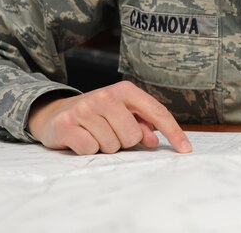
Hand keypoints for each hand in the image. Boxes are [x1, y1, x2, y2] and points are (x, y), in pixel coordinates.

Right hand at [27, 81, 191, 154]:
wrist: (55, 112)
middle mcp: (106, 95)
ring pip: (112, 145)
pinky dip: (87, 150)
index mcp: (125, 90)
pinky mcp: (67, 124)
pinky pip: (90, 149)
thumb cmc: (97, 115)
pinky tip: (81, 138)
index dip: (173, 132)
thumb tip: (153, 140)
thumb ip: (141, 125)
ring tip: (94, 134)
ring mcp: (85, 108)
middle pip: (132, 136)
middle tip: (109, 133)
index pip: (157, 112)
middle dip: (124, 142)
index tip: (185, 149)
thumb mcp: (121, 114)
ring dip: (105, 146)